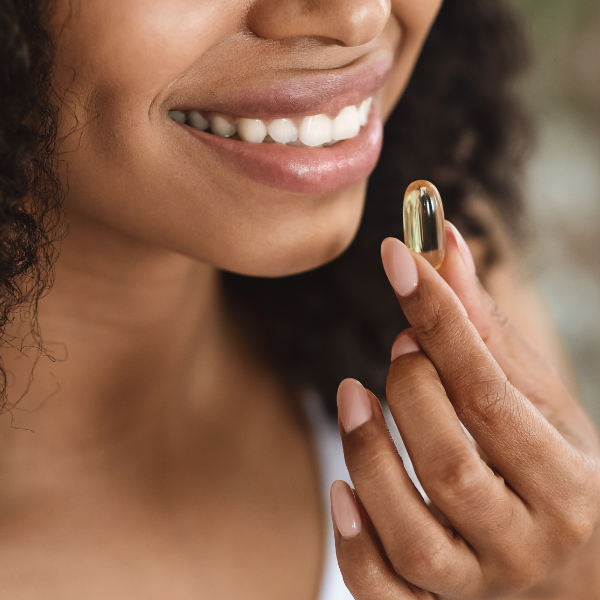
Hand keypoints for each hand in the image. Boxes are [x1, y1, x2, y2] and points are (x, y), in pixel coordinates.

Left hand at [330, 223, 599, 598]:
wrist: (566, 564)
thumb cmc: (545, 465)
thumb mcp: (532, 398)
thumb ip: (483, 327)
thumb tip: (444, 241)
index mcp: (567, 482)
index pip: (488, 391)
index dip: (438, 316)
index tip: (397, 255)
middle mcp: (527, 542)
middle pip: (449, 463)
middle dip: (409, 390)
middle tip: (397, 347)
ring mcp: (479, 585)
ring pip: (411, 532)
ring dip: (368, 453)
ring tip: (352, 394)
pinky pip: (385, 593)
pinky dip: (354, 544)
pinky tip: (340, 490)